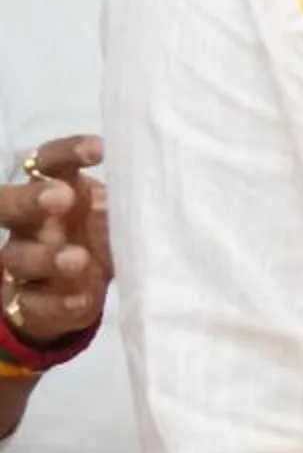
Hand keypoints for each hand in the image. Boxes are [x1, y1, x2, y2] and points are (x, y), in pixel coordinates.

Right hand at [1, 134, 110, 349]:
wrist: (75, 295)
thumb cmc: (95, 237)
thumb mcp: (112, 217)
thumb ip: (120, 205)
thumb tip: (139, 195)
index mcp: (50, 191)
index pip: (47, 163)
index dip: (67, 153)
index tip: (100, 149)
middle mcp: (27, 224)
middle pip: (8, 205)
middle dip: (31, 199)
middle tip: (61, 197)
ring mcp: (20, 264)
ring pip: (18, 258)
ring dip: (47, 257)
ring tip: (77, 258)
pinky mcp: (25, 302)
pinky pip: (34, 303)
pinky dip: (58, 302)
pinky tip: (80, 299)